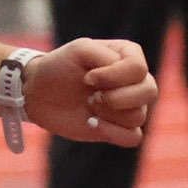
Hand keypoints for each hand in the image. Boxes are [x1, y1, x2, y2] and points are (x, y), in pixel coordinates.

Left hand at [23, 38, 155, 147]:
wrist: (39, 92)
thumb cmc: (59, 66)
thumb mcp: (79, 49)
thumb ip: (105, 56)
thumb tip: (119, 84)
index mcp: (129, 56)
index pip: (138, 69)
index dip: (112, 76)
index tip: (87, 77)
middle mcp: (135, 80)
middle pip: (149, 91)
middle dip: (116, 98)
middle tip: (93, 95)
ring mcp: (129, 105)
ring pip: (140, 115)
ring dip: (109, 113)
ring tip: (90, 106)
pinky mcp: (120, 128)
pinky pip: (134, 137)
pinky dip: (112, 132)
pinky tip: (92, 123)